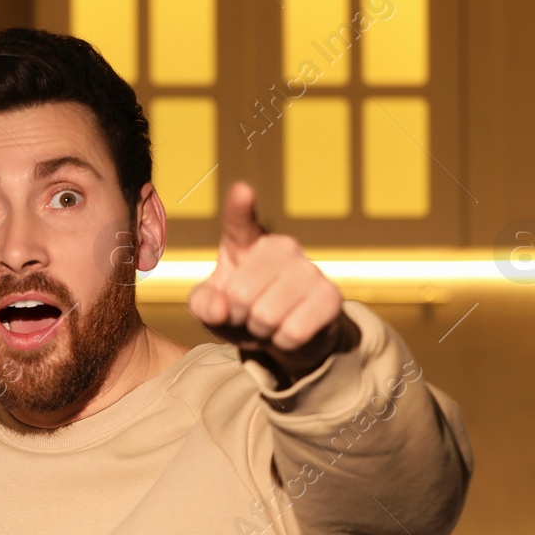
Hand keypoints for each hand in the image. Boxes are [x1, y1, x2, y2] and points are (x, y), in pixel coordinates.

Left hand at [187, 181, 358, 383]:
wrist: (286, 336)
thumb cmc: (241, 313)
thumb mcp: (211, 309)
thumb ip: (203, 304)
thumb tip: (220, 307)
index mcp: (246, 242)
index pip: (239, 221)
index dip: (240, 207)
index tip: (242, 192)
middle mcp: (281, 247)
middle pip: (240, 295)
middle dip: (238, 316)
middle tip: (248, 314)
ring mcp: (309, 268)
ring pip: (266, 316)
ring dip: (261, 331)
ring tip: (269, 323)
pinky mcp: (330, 296)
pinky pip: (292, 332)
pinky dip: (283, 342)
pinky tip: (290, 331)